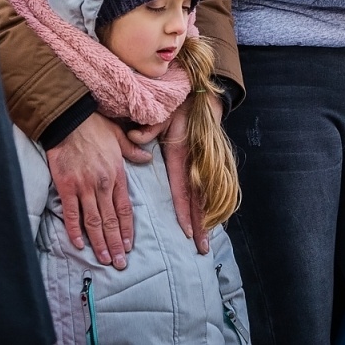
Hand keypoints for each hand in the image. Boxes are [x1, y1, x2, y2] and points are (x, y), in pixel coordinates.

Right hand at [45, 112, 151, 269]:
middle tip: (120, 263)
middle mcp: (103, 184)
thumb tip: (147, 158)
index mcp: (117, 174)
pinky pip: (72, 213)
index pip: (125, 208)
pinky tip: (79, 244)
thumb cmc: (94, 126)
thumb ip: (133, 151)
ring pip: (93, 221)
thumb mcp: (119, 136)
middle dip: (116, 243)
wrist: (69, 119)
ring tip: (104, 259)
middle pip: (111, 220)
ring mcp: (84, 186)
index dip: (127, 229)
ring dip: (99, 242)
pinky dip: (74, 230)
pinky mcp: (66, 186)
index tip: (129, 246)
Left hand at [130, 93, 221, 254]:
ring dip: (206, 219)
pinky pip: (208, 190)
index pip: (182, 189)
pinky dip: (210, 208)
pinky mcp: (206, 164)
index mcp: (182, 156)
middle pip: (199, 200)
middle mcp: (195, 164)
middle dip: (200, 225)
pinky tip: (209, 221)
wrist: (203, 97)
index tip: (186, 231)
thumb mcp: (161, 113)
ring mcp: (203, 165)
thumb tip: (135, 139)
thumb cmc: (178, 107)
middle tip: (202, 248)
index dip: (184, 211)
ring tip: (206, 240)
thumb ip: (148, 127)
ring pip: (206, 197)